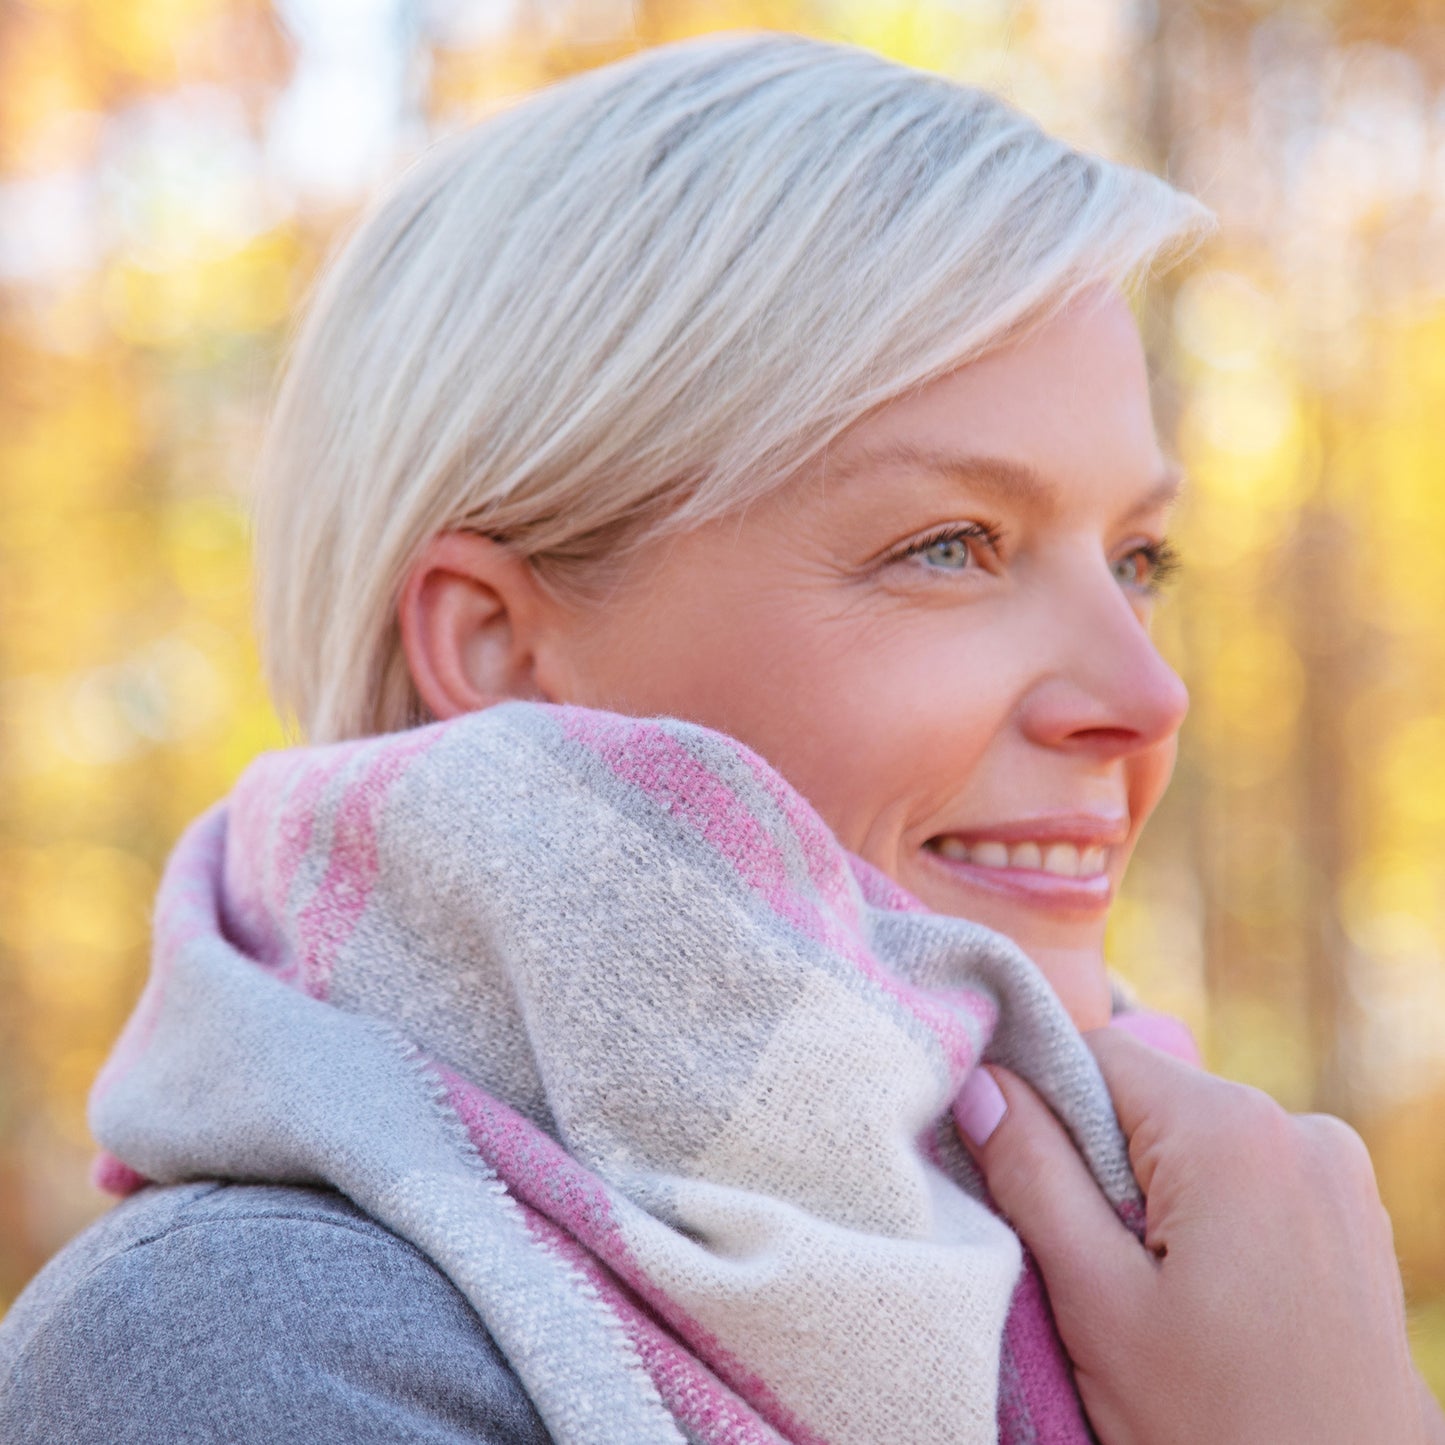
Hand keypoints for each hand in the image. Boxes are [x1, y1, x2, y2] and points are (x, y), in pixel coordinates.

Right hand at [954, 1027, 1444, 1444]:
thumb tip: (981, 1083)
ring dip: (1149, 1191)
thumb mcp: (1098, 1304)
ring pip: (1192, 1138)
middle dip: (1097, 1158)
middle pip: (1147, 1097)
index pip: (1097, 1052)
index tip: (1016, 1177)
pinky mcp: (1352, 1215)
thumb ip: (1033, 1174)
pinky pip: (1246, 1173)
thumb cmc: (1218, 1428)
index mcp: (1234, 1131)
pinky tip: (1201, 1298)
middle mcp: (1300, 1128)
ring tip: (1148, 1294)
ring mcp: (1338, 1172)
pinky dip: (1205, 1213)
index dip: (1039, 1101)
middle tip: (1085, 1261)